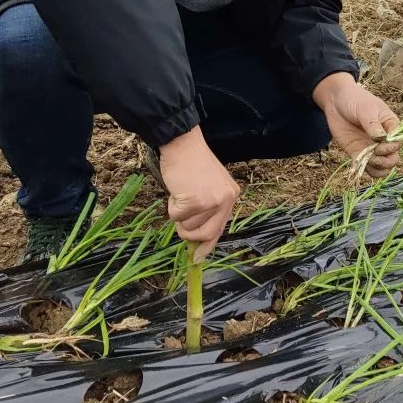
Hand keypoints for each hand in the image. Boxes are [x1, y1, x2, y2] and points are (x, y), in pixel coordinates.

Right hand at [159, 127, 240, 261]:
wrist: (182, 144)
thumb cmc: (191, 163)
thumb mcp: (209, 186)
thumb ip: (208, 209)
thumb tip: (198, 240)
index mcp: (231, 196)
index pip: (220, 228)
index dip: (207, 244)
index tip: (198, 258)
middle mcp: (226, 200)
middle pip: (205, 234)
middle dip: (189, 233)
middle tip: (181, 218)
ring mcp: (211, 201)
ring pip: (187, 227)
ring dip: (179, 214)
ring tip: (181, 192)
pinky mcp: (195, 201)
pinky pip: (176, 217)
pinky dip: (172, 206)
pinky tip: (177, 189)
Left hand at [313, 72, 400, 177]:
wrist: (336, 100)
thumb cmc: (355, 99)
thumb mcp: (365, 108)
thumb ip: (373, 124)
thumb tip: (381, 139)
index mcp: (391, 126)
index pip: (398, 142)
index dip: (391, 148)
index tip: (379, 147)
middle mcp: (384, 139)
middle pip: (393, 158)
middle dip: (386, 161)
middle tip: (374, 157)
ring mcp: (371, 148)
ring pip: (382, 167)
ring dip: (377, 168)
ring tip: (368, 162)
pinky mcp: (358, 153)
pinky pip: (367, 167)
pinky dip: (366, 169)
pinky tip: (360, 164)